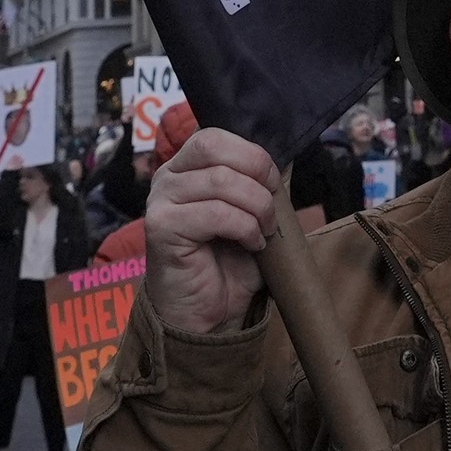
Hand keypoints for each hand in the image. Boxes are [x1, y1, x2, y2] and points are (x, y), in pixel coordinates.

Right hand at [147, 128, 280, 337]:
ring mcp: (160, 201)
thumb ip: (262, 185)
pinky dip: (245, 228)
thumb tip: (289, 156)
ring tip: (264, 231)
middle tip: (271, 207)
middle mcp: (167, 177)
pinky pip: (215, 214)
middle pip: (214, 147)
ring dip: (256, 207)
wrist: (206, 314)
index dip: (253, 154)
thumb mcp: (253, 214)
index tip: (274, 183)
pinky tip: (251, 245)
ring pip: (220, 182)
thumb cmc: (228, 263)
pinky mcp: (161, 227)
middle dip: (256, 172)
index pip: (216, 136)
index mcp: (186, 167)